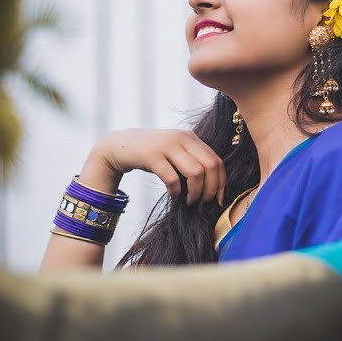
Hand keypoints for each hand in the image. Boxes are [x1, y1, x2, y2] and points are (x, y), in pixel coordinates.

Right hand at [90, 129, 226, 206]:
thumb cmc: (153, 156)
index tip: (220, 200)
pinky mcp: (152, 155)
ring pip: (195, 173)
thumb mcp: (175, 154)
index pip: (217, 161)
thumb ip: (193, 162)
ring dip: (195, 192)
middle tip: (203, 202)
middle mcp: (182, 138)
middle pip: (210, 166)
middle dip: (211, 189)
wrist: (119, 146)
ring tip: (189, 201)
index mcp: (191, 137)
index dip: (221, 183)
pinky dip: (176, 191)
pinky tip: (173, 195)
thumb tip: (215, 189)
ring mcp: (167, 145)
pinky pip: (173, 178)